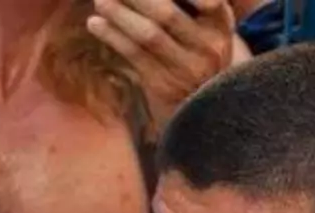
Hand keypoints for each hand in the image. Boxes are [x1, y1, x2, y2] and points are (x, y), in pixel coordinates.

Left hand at [87, 0, 238, 131]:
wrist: (201, 100)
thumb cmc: (196, 46)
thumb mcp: (207, 22)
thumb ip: (191, 3)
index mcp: (219, 23)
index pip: (210, 2)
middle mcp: (209, 46)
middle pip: (167, 14)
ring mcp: (187, 68)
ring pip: (149, 35)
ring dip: (119, 15)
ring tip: (100, 1)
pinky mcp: (164, 85)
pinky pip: (135, 56)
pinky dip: (112, 37)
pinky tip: (95, 23)